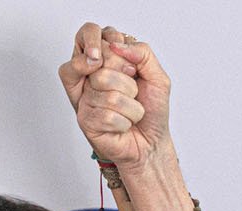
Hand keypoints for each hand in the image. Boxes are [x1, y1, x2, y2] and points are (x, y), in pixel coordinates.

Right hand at [58, 22, 170, 170]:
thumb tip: (116, 44)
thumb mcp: (157, 75)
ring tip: (130, 113)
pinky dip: (125, 122)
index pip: (91, 36)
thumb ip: (142, 52)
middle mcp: (90, 77)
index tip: (132, 70)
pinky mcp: (84, 119)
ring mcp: (85, 98)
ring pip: (109, 95)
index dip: (114, 53)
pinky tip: (123, 126)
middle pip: (102, 69)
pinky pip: (107, 115)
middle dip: (128, 84)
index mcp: (105, 60)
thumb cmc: (151, 110)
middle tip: (133, 94)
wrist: (152, 142)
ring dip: (131, 107)